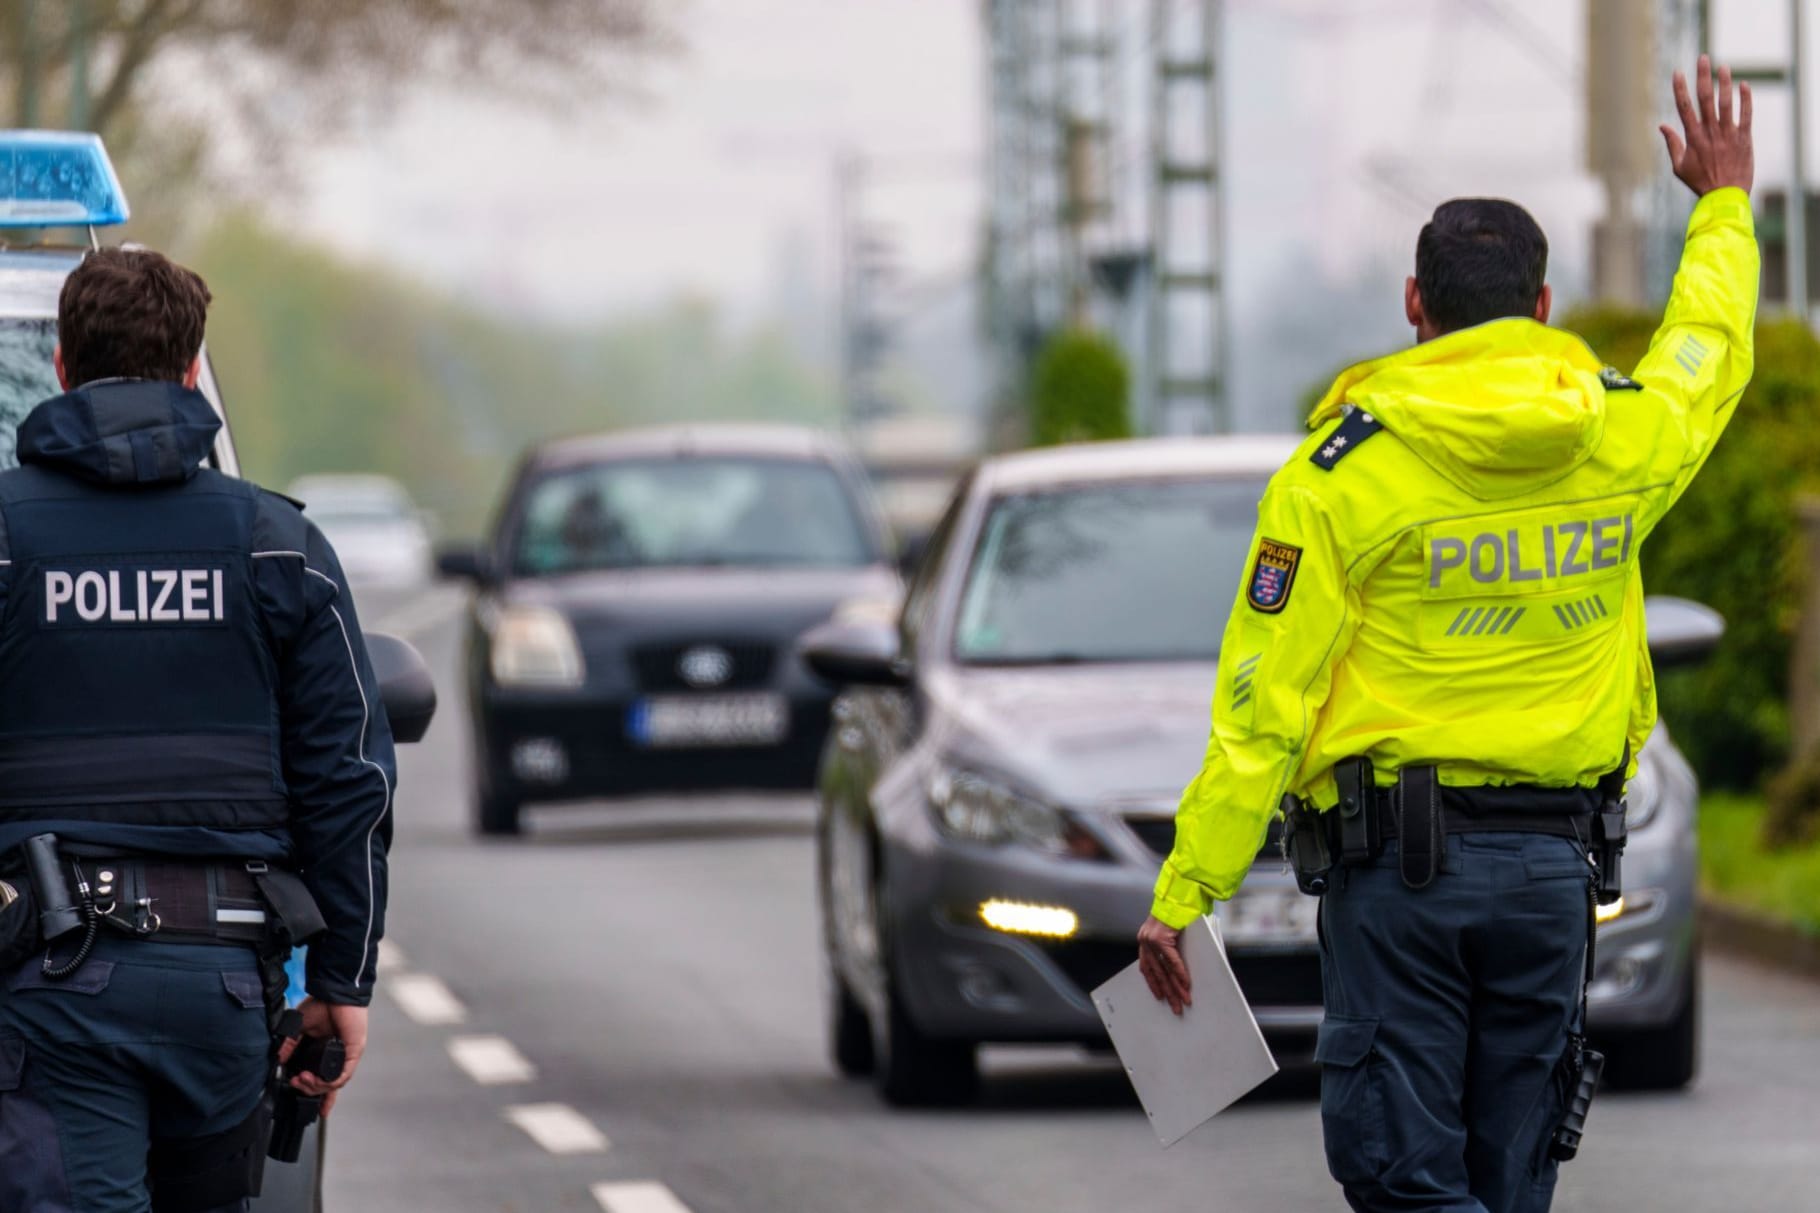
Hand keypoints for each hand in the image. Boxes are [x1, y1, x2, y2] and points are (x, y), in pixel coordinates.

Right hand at [277, 997, 367, 1116]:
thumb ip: (290, 1044)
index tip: (316, 1113)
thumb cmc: (322, 1005)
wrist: (335, 991)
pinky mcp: (353, 1052)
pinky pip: (343, 1074)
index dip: (320, 1097)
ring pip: (333, 1084)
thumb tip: (279, 1059)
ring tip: (302, 1081)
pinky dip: (330, 1082)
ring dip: (316, 1087)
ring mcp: (347, 1056)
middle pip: (326, 1086)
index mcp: (325, 1053)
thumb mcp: (300, 1027)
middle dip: (309, 1091)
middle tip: (296, 1083)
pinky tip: (318, 1082)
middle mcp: (338, 1057)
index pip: (324, 1080)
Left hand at [1137, 915, 1191, 1016]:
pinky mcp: (1160, 937)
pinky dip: (1180, 974)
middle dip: (1168, 992)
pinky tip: (1186, 985)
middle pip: (1157, 973)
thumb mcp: (1171, 931)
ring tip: (1184, 1001)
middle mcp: (1145, 940)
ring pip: (1164, 970)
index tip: (1161, 997)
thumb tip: (1180, 969)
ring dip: (1176, 988)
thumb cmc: (1179, 910)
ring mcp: (1150, 939)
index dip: (1154, 984)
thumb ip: (1171, 947)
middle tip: (1177, 1007)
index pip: (1147, 968)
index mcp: (1145, 940)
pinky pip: (1171, 961)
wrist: (1181, 892)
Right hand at [1661, 54, 1752, 196]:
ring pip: (1726, 103)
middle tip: (1703, 58)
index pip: (1684, 108)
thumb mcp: (1679, 167)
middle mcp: (1710, 132)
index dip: (1680, 88)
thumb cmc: (1700, 183)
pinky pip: (1746, 114)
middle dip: (1703, 77)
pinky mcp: (1744, 138)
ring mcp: (1728, 134)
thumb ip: (1672, 144)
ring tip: (1723, 66)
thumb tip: (1662, 125)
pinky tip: (1744, 85)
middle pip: (1705, 99)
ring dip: (1724, 83)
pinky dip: (1746, 99)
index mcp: (1693, 138)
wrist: (1724, 196)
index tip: (1678, 72)